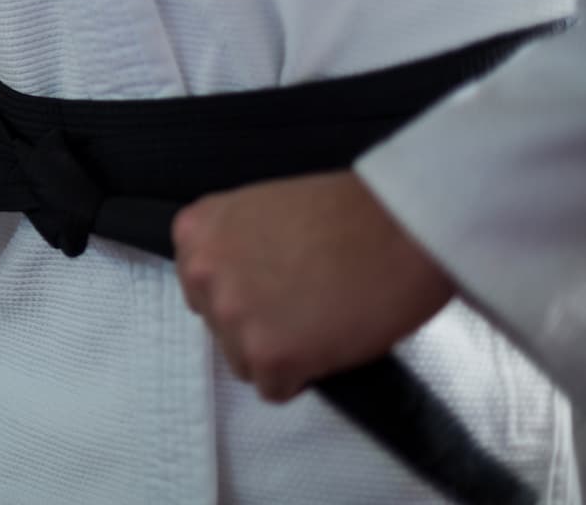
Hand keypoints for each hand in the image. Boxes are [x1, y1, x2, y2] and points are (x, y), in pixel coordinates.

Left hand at [173, 170, 454, 401]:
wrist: (401, 227)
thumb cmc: (346, 211)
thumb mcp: (262, 209)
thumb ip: (234, 246)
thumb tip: (237, 285)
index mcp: (196, 231)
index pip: (199, 285)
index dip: (239, 290)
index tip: (271, 285)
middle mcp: (202, 273)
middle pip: (218, 325)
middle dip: (256, 322)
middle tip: (302, 305)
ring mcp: (232, 317)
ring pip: (243, 361)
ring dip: (278, 352)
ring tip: (321, 321)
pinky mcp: (268, 356)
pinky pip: (275, 388)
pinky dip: (302, 376)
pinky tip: (329, 343)